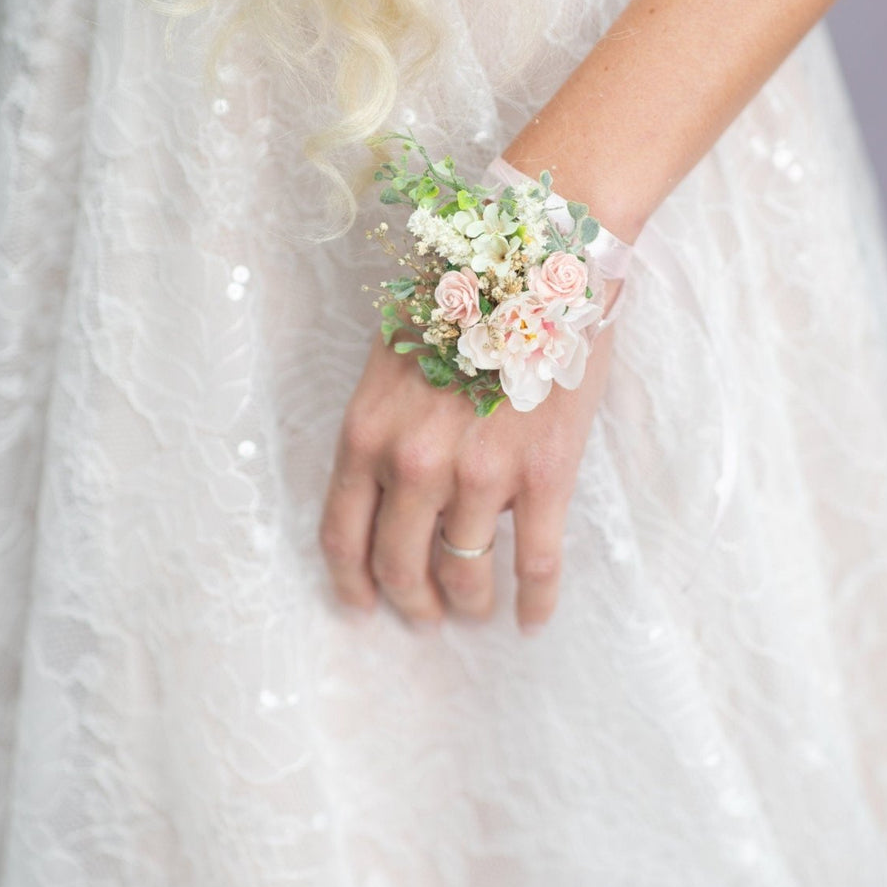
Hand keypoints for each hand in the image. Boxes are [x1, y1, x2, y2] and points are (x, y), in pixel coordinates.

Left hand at [319, 317, 615, 631]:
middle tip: (424, 616)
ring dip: (469, 604)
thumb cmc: (465, 299)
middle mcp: (414, 465)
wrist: (543, 265)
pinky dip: (534, 603)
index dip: (352, 581)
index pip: (342, 534)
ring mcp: (480, 476)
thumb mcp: (394, 359)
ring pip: (466, 574)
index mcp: (367, 433)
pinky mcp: (543, 478)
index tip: (363, 605)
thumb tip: (401, 485)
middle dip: (411, 601)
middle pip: (399, 565)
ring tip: (476, 611)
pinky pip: (535, 564)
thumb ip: (386, 427)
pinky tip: (531, 620)